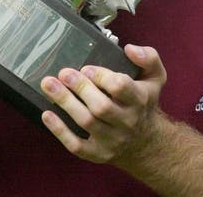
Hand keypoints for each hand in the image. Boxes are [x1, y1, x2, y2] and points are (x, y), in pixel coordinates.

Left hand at [40, 44, 166, 165]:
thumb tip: (130, 49)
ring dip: (65, 102)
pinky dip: (60, 130)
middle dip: (80, 88)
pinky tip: (47, 114)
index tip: (86, 68)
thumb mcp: (155, 77)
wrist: (146, 142)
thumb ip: (148, 58)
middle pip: (101, 106)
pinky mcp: (98, 154)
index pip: (120, 87)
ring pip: (86, 122)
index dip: (101, 76)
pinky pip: (76, 145)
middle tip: (63, 73)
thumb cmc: (144, 102)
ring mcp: (112, 140)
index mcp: (139, 99)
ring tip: (48, 85)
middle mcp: (127, 122)